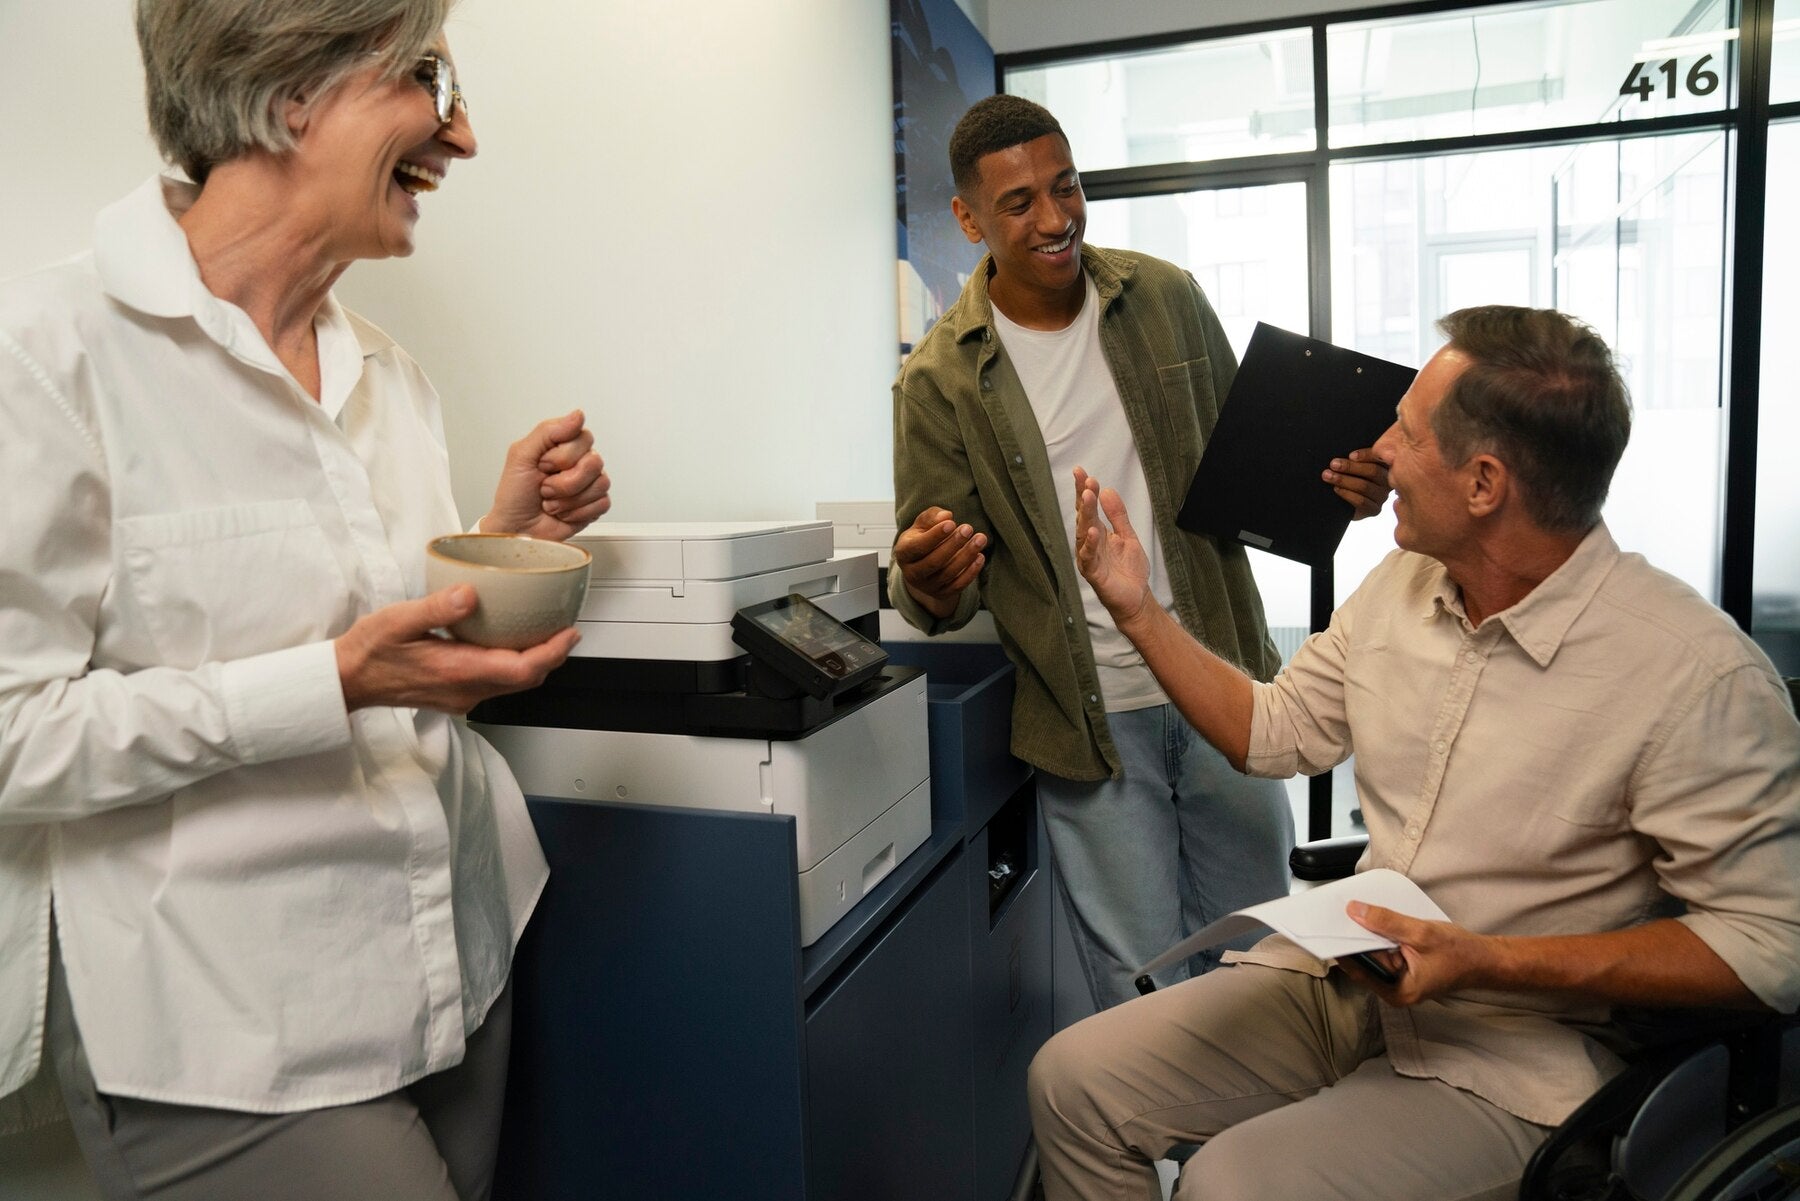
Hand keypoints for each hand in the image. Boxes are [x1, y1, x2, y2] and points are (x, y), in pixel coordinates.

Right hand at [335, 586, 578, 714]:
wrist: (347, 680)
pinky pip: (496, 684)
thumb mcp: (397, 620)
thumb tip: (470, 594)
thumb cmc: (369, 650)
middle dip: (552, 657)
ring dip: (535, 663)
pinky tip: (512, 645)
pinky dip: (514, 666)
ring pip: (513, 684)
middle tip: (567, 630)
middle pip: (525, 679)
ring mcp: (461, 697)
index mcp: (457, 671)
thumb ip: (435, 608)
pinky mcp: (455, 695)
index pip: (521, 669)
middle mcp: (465, 690)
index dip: (551, 652)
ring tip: (548, 636)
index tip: (570, 632)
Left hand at [482, 410, 611, 539]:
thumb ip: (548, 431)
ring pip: (601, 483)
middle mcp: (579, 461)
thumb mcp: (521, 456)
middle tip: (545, 488)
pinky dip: (577, 512)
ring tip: (551, 502)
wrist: (517, 528)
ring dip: (569, 499)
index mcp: (562, 445)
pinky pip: (602, 503)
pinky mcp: (595, 505)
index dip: (563, 455)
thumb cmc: (514, 495)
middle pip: (594, 462)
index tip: (542, 465)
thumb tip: (578, 415)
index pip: (583, 437)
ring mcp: (589, 483)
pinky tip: (563, 512)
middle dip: (565, 481)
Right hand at [893, 506, 986, 619]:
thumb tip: (946, 516)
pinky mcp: (941, 593)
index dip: (935, 535)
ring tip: (980, 539)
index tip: (952, 523)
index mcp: (903, 553)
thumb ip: (932, 516)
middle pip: (934, 562)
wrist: (923, 563)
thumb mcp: (922, 524)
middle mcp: (912, 573)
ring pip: (948, 573)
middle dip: (953, 544)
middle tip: (968, 528)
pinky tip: (980, 556)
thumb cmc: (923, 538)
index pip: (918, 546)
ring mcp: (927, 586)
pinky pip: (958, 585)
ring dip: (966, 555)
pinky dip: (971, 572)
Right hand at [1073, 467, 1150, 626]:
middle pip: (1083, 516)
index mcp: (1097, 533)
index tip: (1081, 472)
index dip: (1084, 490)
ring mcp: (1089, 558)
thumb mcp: (1128, 536)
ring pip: (1083, 533)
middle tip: (1085, 479)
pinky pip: (1088, 557)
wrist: (1136, 598)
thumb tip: (1108, 490)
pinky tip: (1092, 531)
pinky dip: (1089, 544)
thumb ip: (1118, 515)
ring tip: (1087, 496)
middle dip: (1083, 497)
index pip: (1088, 508)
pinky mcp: (1093, 574)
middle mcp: (1089, 543)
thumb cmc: (1129, 570)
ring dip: (1085, 514)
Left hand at [1323, 448, 1390, 519]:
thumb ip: (1353, 457)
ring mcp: (1382, 496)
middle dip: (1350, 467)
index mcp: (1385, 465)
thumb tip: (1344, 445)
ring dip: (1344, 480)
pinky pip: (1361, 501)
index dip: (1366, 455)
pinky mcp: (1374, 509)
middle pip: (1372, 471)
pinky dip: (1346, 494)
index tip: (1350, 455)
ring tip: (1328, 475)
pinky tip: (1336, 489)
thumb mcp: (1352, 463)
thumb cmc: (1348, 475)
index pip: (1379, 457)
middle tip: (1333, 464)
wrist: (1343, 501)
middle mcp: (1387, 481)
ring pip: (1364, 486)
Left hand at [1336, 901, 1494, 1005]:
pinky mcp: (1402, 969)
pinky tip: (1373, 918)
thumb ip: (1387, 922)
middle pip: (1362, 961)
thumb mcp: (1421, 933)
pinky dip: (1378, 935)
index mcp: (1397, 992)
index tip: (1325, 927)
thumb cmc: (1459, 953)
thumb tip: (1355, 911)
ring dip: (1365, 933)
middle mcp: (1393, 991)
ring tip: (1353, 910)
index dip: (1341, 946)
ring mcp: (1397, 980)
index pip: (1358, 968)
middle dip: (1352, 937)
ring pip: (1372, 953)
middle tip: (1337, 911)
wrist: (1484, 959)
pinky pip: (1383, 950)